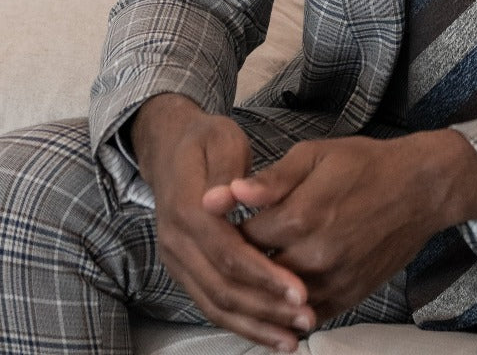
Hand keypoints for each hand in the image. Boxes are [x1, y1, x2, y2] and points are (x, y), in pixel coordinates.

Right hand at [130, 94, 311, 351]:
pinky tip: (271, 335)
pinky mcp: (186, 271)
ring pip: (215, 305)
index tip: (299, 288)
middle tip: (306, 316)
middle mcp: (176, 243)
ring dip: (256, 325)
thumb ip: (227, 172)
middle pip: (222, 287)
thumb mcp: (220, 140)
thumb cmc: (205, 140)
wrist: (170, 148)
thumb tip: (225, 198)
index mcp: (186, 210)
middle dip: (266, 307)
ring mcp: (178, 261)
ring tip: (294, 337)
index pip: (227, 252)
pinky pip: (212, 306)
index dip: (263, 273)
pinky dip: (242, 324)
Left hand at [203, 129, 476, 325]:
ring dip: (264, 284)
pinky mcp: (349, 297)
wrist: (420, 188)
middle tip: (243, 242)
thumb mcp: (314, 156)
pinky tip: (286, 283)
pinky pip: (305, 314)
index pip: (241, 238)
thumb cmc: (366, 165)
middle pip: (256, 273)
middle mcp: (314, 256)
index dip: (230, 229)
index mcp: (300, 217)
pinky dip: (290, 303)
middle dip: (244, 259)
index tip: (229, 221)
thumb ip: (268, 180)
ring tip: (264, 260)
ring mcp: (333, 282)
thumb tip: (224, 194)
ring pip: (277, 299)